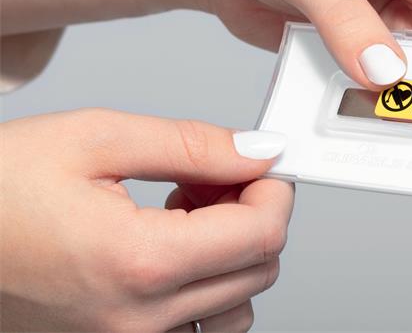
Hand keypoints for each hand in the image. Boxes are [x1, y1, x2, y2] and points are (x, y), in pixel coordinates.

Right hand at [0, 109, 292, 331]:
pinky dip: (204, 283)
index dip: (275, 190)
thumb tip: (255, 150)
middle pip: (258, 269)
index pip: (263, 234)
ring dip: (230, 251)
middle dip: (252, 212)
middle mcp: (138, 320)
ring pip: (235, 303)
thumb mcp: (95, 139)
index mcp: (138, 263)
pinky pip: (197, 325)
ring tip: (184, 210)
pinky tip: (168, 244)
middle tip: (213, 175)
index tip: (263, 163)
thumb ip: (191, 144)